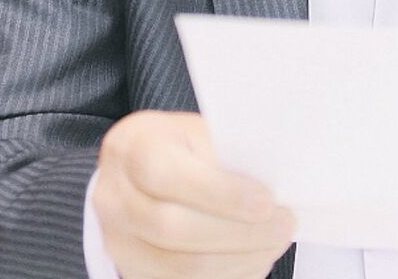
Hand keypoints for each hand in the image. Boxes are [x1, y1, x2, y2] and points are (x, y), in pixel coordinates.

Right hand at [94, 110, 295, 278]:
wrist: (141, 174)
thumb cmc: (183, 149)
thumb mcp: (200, 133)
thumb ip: (225, 155)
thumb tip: (272, 186)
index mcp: (132, 148)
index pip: (167, 174)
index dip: (221, 193)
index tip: (266, 201)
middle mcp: (113, 198)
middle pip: (172, 227)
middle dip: (239, 232)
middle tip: (284, 224)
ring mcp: (118, 241)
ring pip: (179, 266)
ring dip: (239, 259)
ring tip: (275, 243)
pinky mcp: (133, 272)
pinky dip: (228, 276)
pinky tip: (254, 260)